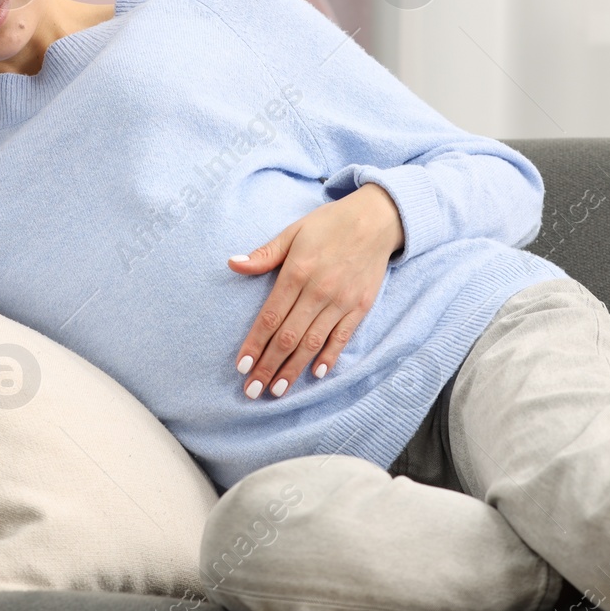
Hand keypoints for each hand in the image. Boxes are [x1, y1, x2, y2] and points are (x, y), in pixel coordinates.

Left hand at [229, 183, 404, 398]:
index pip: (269, 317)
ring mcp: (342, 301)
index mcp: (297, 272)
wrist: (376, 218)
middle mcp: (318, 290)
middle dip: (267, 367)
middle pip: (288, 337)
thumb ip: (265, 254)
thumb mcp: (293, 231)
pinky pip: (342, 337)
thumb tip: (233, 264)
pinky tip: (316, 374)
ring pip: (312, 343)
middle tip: (251, 391)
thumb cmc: (330, 224)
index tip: (240, 367)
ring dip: (293, 369)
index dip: (254, 344)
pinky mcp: (360, 306)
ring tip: (276, 391)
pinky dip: (329, 357)